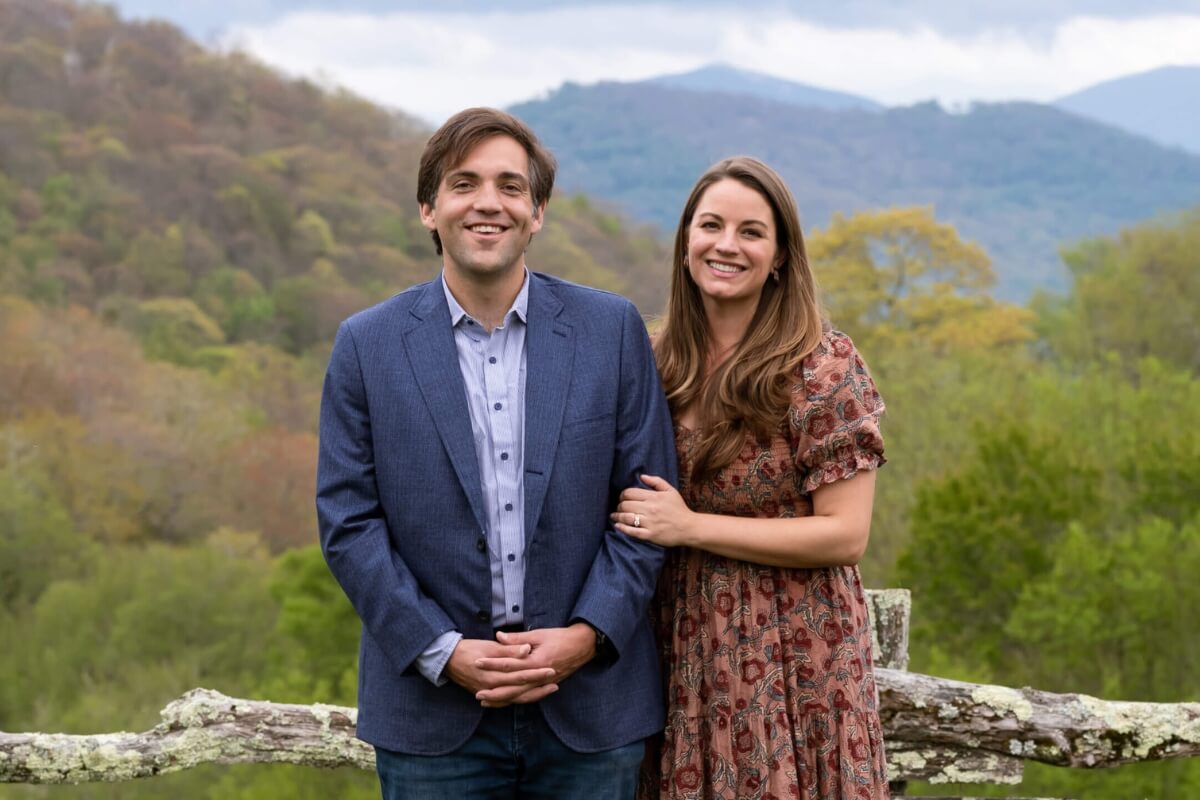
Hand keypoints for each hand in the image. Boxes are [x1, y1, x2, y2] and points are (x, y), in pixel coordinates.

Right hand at [445, 638, 557, 706]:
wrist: (447, 660)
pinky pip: (505, 701)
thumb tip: (526, 650)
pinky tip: (528, 697)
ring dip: (532, 695)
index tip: (551, 669)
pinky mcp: (486, 695)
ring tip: (548, 690)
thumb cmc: (468, 649)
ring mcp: (488, 693)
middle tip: (555, 682)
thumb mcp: (488, 646)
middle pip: (520, 690)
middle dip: (538, 686)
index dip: (537, 673)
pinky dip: (517, 699)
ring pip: (514, 698)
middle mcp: (492, 688)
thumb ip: (508, 650)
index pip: (520, 675)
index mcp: (493, 674)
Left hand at [473, 624, 595, 706]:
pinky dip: (515, 700)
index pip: (509, 664)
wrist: (583, 646)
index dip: (492, 663)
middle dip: (494, 691)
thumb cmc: (561, 637)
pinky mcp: (546, 686)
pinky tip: (505, 702)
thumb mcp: (539, 634)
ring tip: (486, 702)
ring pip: (520, 696)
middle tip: (477, 693)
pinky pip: (529, 697)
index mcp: (536, 661)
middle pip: (513, 687)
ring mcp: (543, 683)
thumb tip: (499, 636)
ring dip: (502, 700)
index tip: (477, 662)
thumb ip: (518, 639)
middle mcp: (539, 676)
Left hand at [611, 474, 694, 546]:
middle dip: (619, 506)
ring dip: (617, 516)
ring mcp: (650, 523)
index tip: (622, 498)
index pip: (630, 493)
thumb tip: (641, 476)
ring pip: (626, 518)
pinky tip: (618, 525)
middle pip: (625, 505)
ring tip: (614, 516)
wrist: (689, 527)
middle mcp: (650, 509)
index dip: (623, 495)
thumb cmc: (679, 508)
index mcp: (654, 497)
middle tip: (619, 507)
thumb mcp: (671, 491)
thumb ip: (656, 481)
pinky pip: (632, 531)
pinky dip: (622, 528)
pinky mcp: (650, 535)